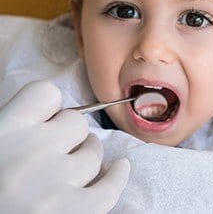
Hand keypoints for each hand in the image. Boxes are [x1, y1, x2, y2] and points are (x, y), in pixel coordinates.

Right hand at [0, 81, 129, 212]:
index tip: (48, 118)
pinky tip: (119, 169)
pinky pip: (108, 188)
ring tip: (73, 167)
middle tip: (58, 150)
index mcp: (3, 132)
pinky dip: (117, 177)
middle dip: (69, 134)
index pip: (44, 93)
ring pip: (92, 152)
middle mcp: (30, 150)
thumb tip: (46, 119)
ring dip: (88, 156)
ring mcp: (53, 183)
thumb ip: (12, 130)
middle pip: (75, 122)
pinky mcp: (71, 213)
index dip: (49, 106)